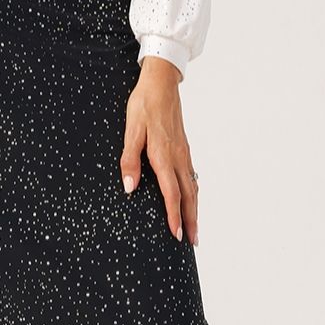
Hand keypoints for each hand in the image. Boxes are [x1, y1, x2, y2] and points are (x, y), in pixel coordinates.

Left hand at [120, 56, 198, 245]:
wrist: (161, 82)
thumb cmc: (144, 104)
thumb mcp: (131, 130)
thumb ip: (130, 160)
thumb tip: (129, 188)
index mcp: (163, 155)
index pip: (171, 194)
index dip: (174, 217)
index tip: (176, 235)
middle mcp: (178, 157)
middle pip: (188, 196)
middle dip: (191, 220)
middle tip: (193, 242)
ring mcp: (183, 153)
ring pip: (193, 187)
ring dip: (194, 209)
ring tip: (195, 228)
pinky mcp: (184, 148)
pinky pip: (192, 176)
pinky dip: (194, 193)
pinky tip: (192, 198)